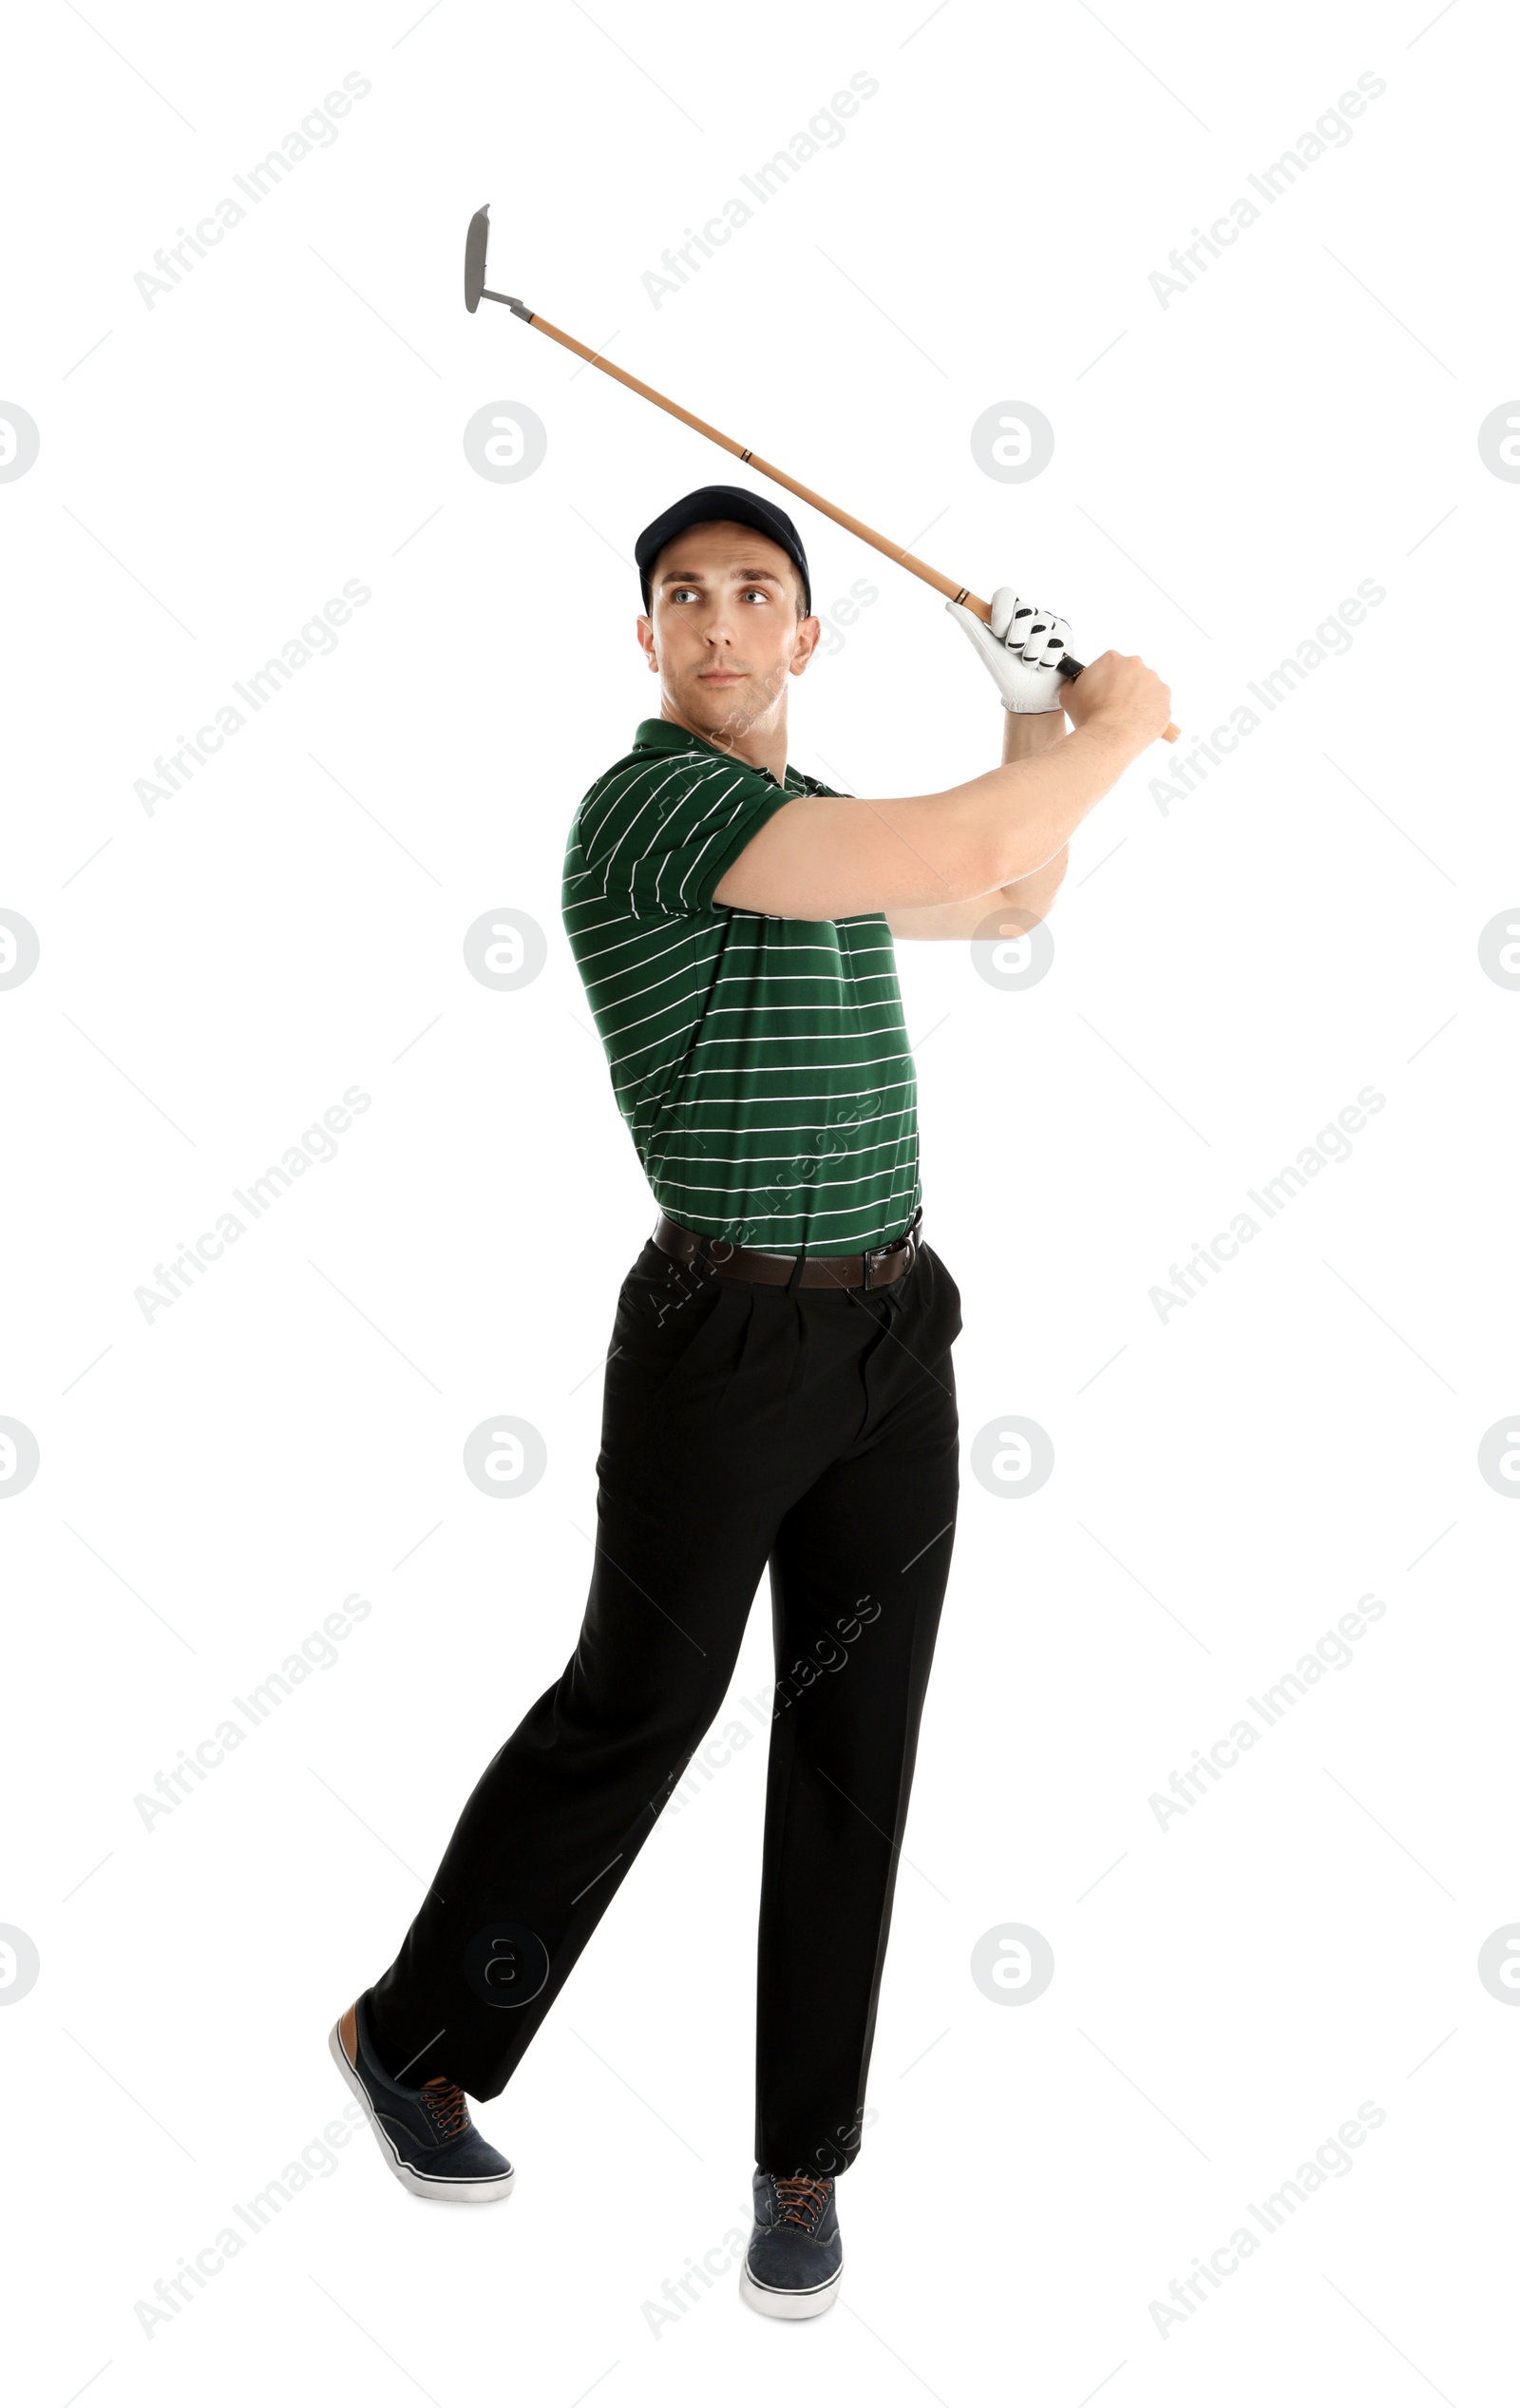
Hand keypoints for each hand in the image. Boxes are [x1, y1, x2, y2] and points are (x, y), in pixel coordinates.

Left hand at [947, 589, 1071, 711]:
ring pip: (1042, 627)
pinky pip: (1058, 639)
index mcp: (1008, 615)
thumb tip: (949, 604)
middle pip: (1025, 609)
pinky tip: (1045, 667)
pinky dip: (1048, 660)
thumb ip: (970, 626)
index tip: (999, 633)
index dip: (1003, 613)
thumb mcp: (987, 651)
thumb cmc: (1007, 674)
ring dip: (1032, 655)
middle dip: (1018, 640)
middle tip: (1016, 654)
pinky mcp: (1065, 633)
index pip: (1005, 594)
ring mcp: (1048, 622)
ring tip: (1030, 665)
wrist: (1032, 698)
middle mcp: (1029, 614)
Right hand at [1058, 650, 1171, 752]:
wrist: (1110, 738)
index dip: (1105, 681)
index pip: (1110, 665)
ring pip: (1147, 688)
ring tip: (1126, 718)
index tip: (1103, 693)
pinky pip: (1158, 705)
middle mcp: (1136, 665)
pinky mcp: (1165, 700)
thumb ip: (1074, 684)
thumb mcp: (1069, 696)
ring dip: (1139, 699)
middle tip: (1114, 706)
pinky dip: (1150, 713)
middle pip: (1131, 674)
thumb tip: (1075, 685)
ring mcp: (1154, 682)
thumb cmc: (1090, 717)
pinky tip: (1137, 723)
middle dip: (1125, 688)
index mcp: (1112, 660)